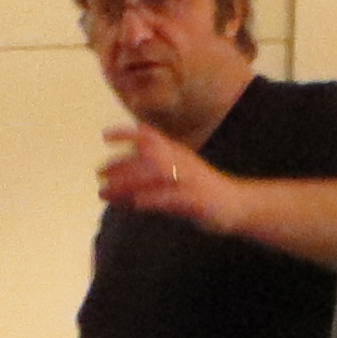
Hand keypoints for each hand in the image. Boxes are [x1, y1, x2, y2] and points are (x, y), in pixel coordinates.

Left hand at [99, 123, 236, 229]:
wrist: (238, 205)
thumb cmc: (202, 192)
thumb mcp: (177, 176)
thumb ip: (151, 175)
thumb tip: (120, 179)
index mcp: (177, 153)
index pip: (150, 135)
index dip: (127, 132)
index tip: (105, 136)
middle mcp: (181, 162)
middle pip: (146, 156)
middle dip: (119, 165)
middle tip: (98, 175)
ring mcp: (189, 180)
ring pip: (153, 176)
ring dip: (127, 183)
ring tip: (104, 193)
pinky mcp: (196, 200)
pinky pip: (171, 197)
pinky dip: (152, 198)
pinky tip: (136, 204)